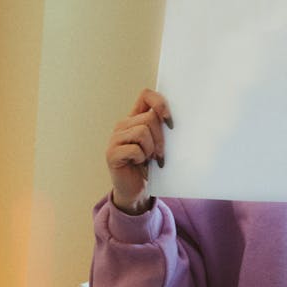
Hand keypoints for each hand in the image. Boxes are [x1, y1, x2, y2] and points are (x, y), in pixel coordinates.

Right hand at [105, 89, 172, 213]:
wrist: (136, 191)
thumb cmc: (150, 167)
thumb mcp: (159, 144)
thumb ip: (162, 129)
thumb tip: (175, 120)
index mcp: (135, 119)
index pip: (146, 95)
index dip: (160, 103)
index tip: (170, 121)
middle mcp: (123, 125)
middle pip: (149, 118)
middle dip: (161, 138)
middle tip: (159, 154)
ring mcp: (115, 138)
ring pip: (142, 132)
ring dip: (151, 149)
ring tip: (149, 159)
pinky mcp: (112, 153)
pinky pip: (135, 149)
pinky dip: (142, 158)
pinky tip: (139, 164)